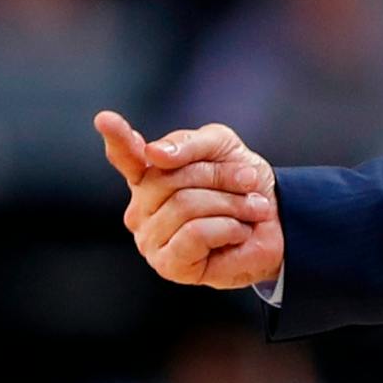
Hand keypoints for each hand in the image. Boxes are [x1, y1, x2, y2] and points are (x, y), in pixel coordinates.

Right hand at [95, 111, 282, 289]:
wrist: (278, 221)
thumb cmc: (243, 184)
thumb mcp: (222, 147)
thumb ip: (189, 143)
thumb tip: (153, 154)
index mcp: (150, 176)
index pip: (126, 157)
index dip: (117, 138)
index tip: (104, 118)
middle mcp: (142, 209)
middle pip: (169, 179)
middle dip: (219, 176)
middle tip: (248, 182)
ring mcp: (150, 239)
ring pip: (184, 206)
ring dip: (231, 203)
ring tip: (250, 209)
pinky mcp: (169, 265)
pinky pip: (195, 234)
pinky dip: (228, 227)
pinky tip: (238, 232)